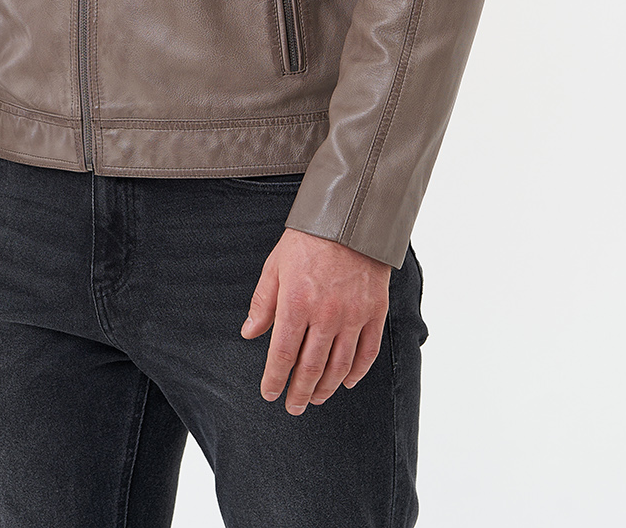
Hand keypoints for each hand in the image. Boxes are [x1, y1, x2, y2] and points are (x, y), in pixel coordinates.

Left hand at [240, 227, 390, 412]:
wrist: (350, 218)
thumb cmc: (308, 240)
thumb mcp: (276, 265)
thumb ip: (263, 302)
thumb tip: (250, 333)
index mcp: (297, 303)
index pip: (283, 355)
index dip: (275, 379)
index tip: (270, 393)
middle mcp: (326, 315)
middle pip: (311, 368)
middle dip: (299, 392)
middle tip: (293, 407)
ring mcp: (353, 315)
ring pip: (339, 366)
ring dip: (326, 388)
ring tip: (316, 399)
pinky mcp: (375, 312)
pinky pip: (367, 353)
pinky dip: (357, 373)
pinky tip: (347, 382)